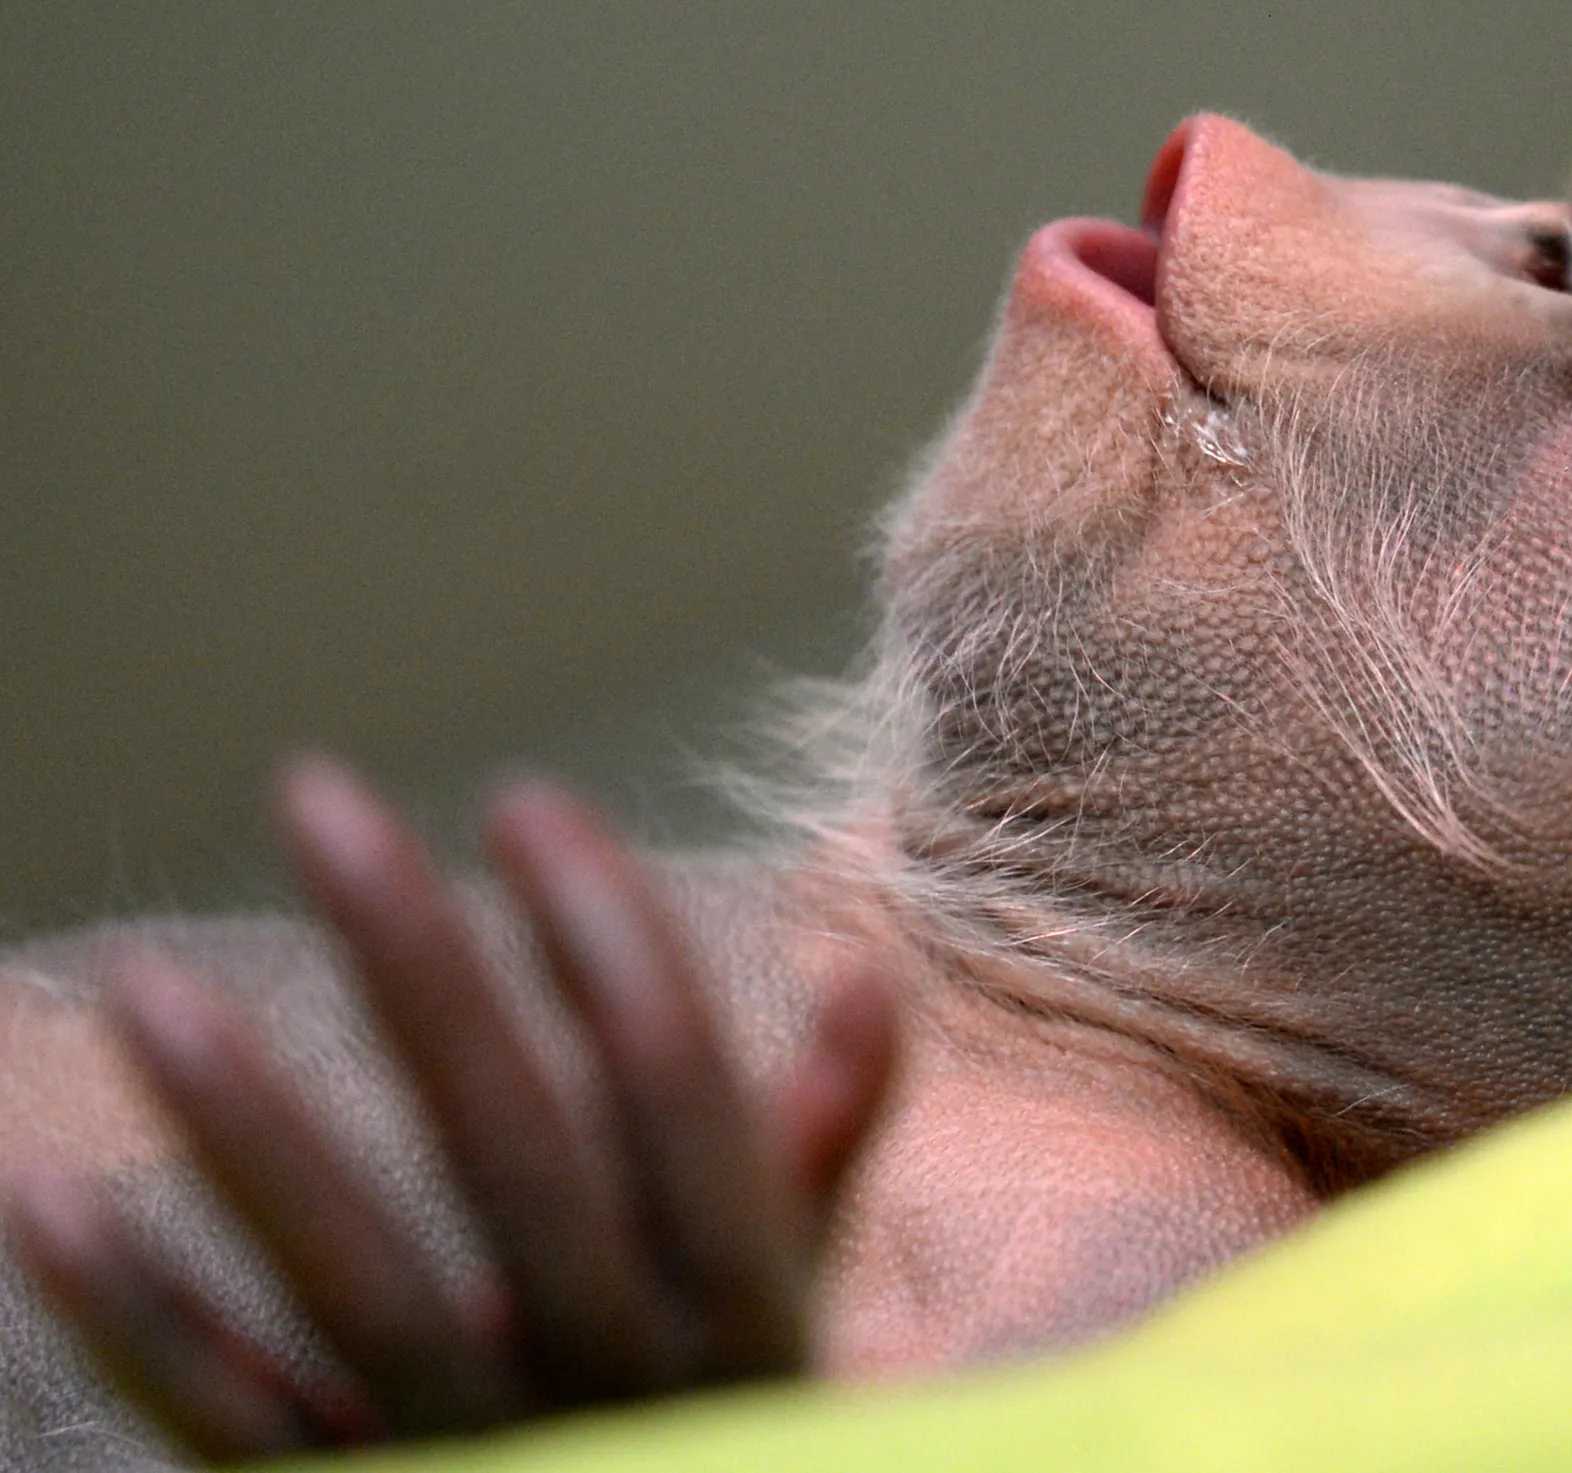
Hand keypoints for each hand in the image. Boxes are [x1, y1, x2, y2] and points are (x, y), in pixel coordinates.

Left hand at [5, 759, 898, 1459]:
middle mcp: (618, 1383)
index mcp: (741, 1308)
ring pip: (358, 1289)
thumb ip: (819, 1143)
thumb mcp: (791, 1296)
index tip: (523, 799)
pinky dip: (137, 1321)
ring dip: (248, 1133)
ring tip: (147, 986)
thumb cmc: (715, 1417)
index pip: (682, 1096)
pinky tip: (47, 1199)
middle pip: (515, 1159)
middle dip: (418, 969)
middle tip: (315, 796)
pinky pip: (234, 1422)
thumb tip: (860, 967)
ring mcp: (481, 1458)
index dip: (609, 938)